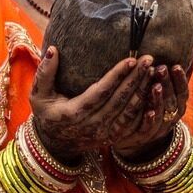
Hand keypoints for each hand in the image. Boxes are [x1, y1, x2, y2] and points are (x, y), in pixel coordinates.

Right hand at [29, 48, 155, 164]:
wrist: (55, 143)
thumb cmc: (47, 113)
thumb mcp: (38, 94)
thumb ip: (44, 72)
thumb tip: (53, 49)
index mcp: (73, 113)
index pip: (100, 92)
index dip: (116, 76)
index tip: (131, 60)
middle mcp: (91, 126)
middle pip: (119, 101)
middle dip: (136, 79)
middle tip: (149, 60)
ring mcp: (103, 134)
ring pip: (129, 112)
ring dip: (143, 91)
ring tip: (154, 71)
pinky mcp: (112, 138)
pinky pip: (133, 123)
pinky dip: (145, 108)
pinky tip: (153, 92)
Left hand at [113, 64, 190, 160]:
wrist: (134, 137)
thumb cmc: (147, 108)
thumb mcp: (159, 95)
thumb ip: (165, 80)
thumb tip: (178, 56)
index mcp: (177, 107)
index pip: (182, 92)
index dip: (180, 80)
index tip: (175, 66)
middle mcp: (171, 118)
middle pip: (172, 100)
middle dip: (168, 84)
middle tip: (161, 69)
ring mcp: (159, 129)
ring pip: (162, 113)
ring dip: (159, 99)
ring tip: (155, 86)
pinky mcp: (144, 137)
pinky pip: (149, 129)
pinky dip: (150, 120)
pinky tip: (149, 111)